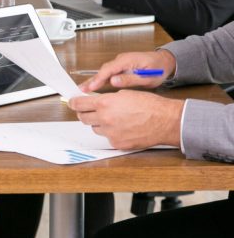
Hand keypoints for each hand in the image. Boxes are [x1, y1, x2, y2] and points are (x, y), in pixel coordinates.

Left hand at [68, 89, 183, 149]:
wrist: (164, 121)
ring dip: (98, 123)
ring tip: (111, 117)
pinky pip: (107, 138)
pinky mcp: (118, 144)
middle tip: (88, 109)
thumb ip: (106, 98)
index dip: (74, 102)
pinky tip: (121, 127)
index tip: (72, 102)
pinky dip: (110, 132)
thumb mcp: (123, 94)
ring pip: (95, 128)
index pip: (79, 104)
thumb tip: (94, 100)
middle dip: (84, 113)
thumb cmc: (148, 104)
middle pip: (83, 118)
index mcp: (105, 103)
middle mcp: (105, 119)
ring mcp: (111, 133)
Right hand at [79, 50, 176, 92]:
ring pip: (104, 72)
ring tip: (84, 90)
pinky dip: (100, 79)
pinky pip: (108, 73)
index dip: (98, 79)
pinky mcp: (121, 67)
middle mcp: (121, 60)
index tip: (90, 87)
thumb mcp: (147, 77)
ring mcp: (120, 62)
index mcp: (127, 60)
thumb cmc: (158, 69)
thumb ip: (130, 79)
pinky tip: (95, 87)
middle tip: (81, 90)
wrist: (165, 61)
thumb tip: (114, 81)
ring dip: (95, 81)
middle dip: (92, 81)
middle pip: (103, 70)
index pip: (108, 70)